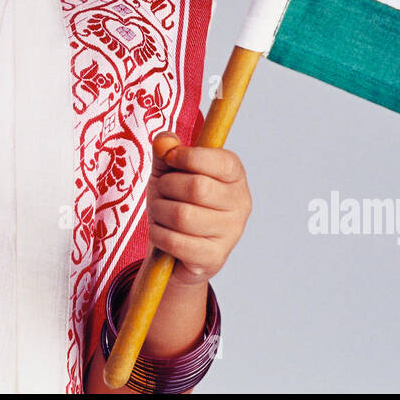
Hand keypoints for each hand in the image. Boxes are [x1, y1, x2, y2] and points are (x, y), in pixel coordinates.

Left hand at [145, 132, 250, 286]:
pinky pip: (176, 242)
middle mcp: (240, 204)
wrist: (175, 250)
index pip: (220, 162)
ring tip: (160, 212)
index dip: (188, 156)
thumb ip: (166, 150)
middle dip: (167, 186)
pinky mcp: (214, 258)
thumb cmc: (175, 201)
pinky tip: (161, 232)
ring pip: (182, 216)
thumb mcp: (169, 170)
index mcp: (235, 176)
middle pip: (197, 188)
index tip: (171, 159)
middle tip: (162, 191)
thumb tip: (164, 141)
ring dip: (159, 211)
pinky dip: (159, 234)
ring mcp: (231, 233)